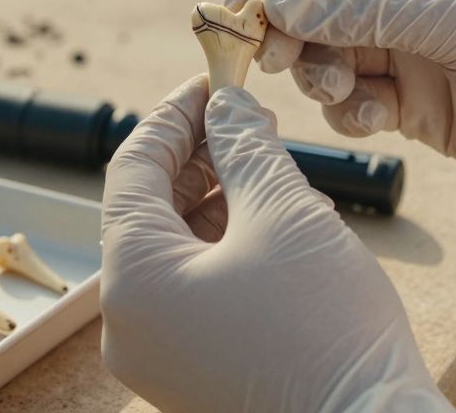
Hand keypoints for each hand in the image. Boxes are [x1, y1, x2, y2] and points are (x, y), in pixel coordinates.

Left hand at [100, 76, 452, 412]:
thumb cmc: (327, 331)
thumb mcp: (286, 214)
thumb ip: (245, 147)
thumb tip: (225, 106)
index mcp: (133, 279)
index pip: (132, 168)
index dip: (173, 115)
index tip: (213, 83)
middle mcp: (128, 323)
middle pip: (148, 210)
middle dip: (198, 157)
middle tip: (250, 122)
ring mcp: (157, 354)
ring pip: (173, 249)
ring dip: (218, 200)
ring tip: (274, 172)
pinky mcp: (191, 372)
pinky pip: (192, 289)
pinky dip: (226, 247)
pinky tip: (278, 225)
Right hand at [227, 0, 455, 244]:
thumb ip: (369, 10)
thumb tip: (283, 0)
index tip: (235, 10)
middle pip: (318, 4)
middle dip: (291, 32)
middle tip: (271, 63)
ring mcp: (415, 51)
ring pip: (330, 56)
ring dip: (320, 76)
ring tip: (344, 94)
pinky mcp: (419, 104)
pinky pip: (357, 100)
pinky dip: (352, 112)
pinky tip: (378, 121)